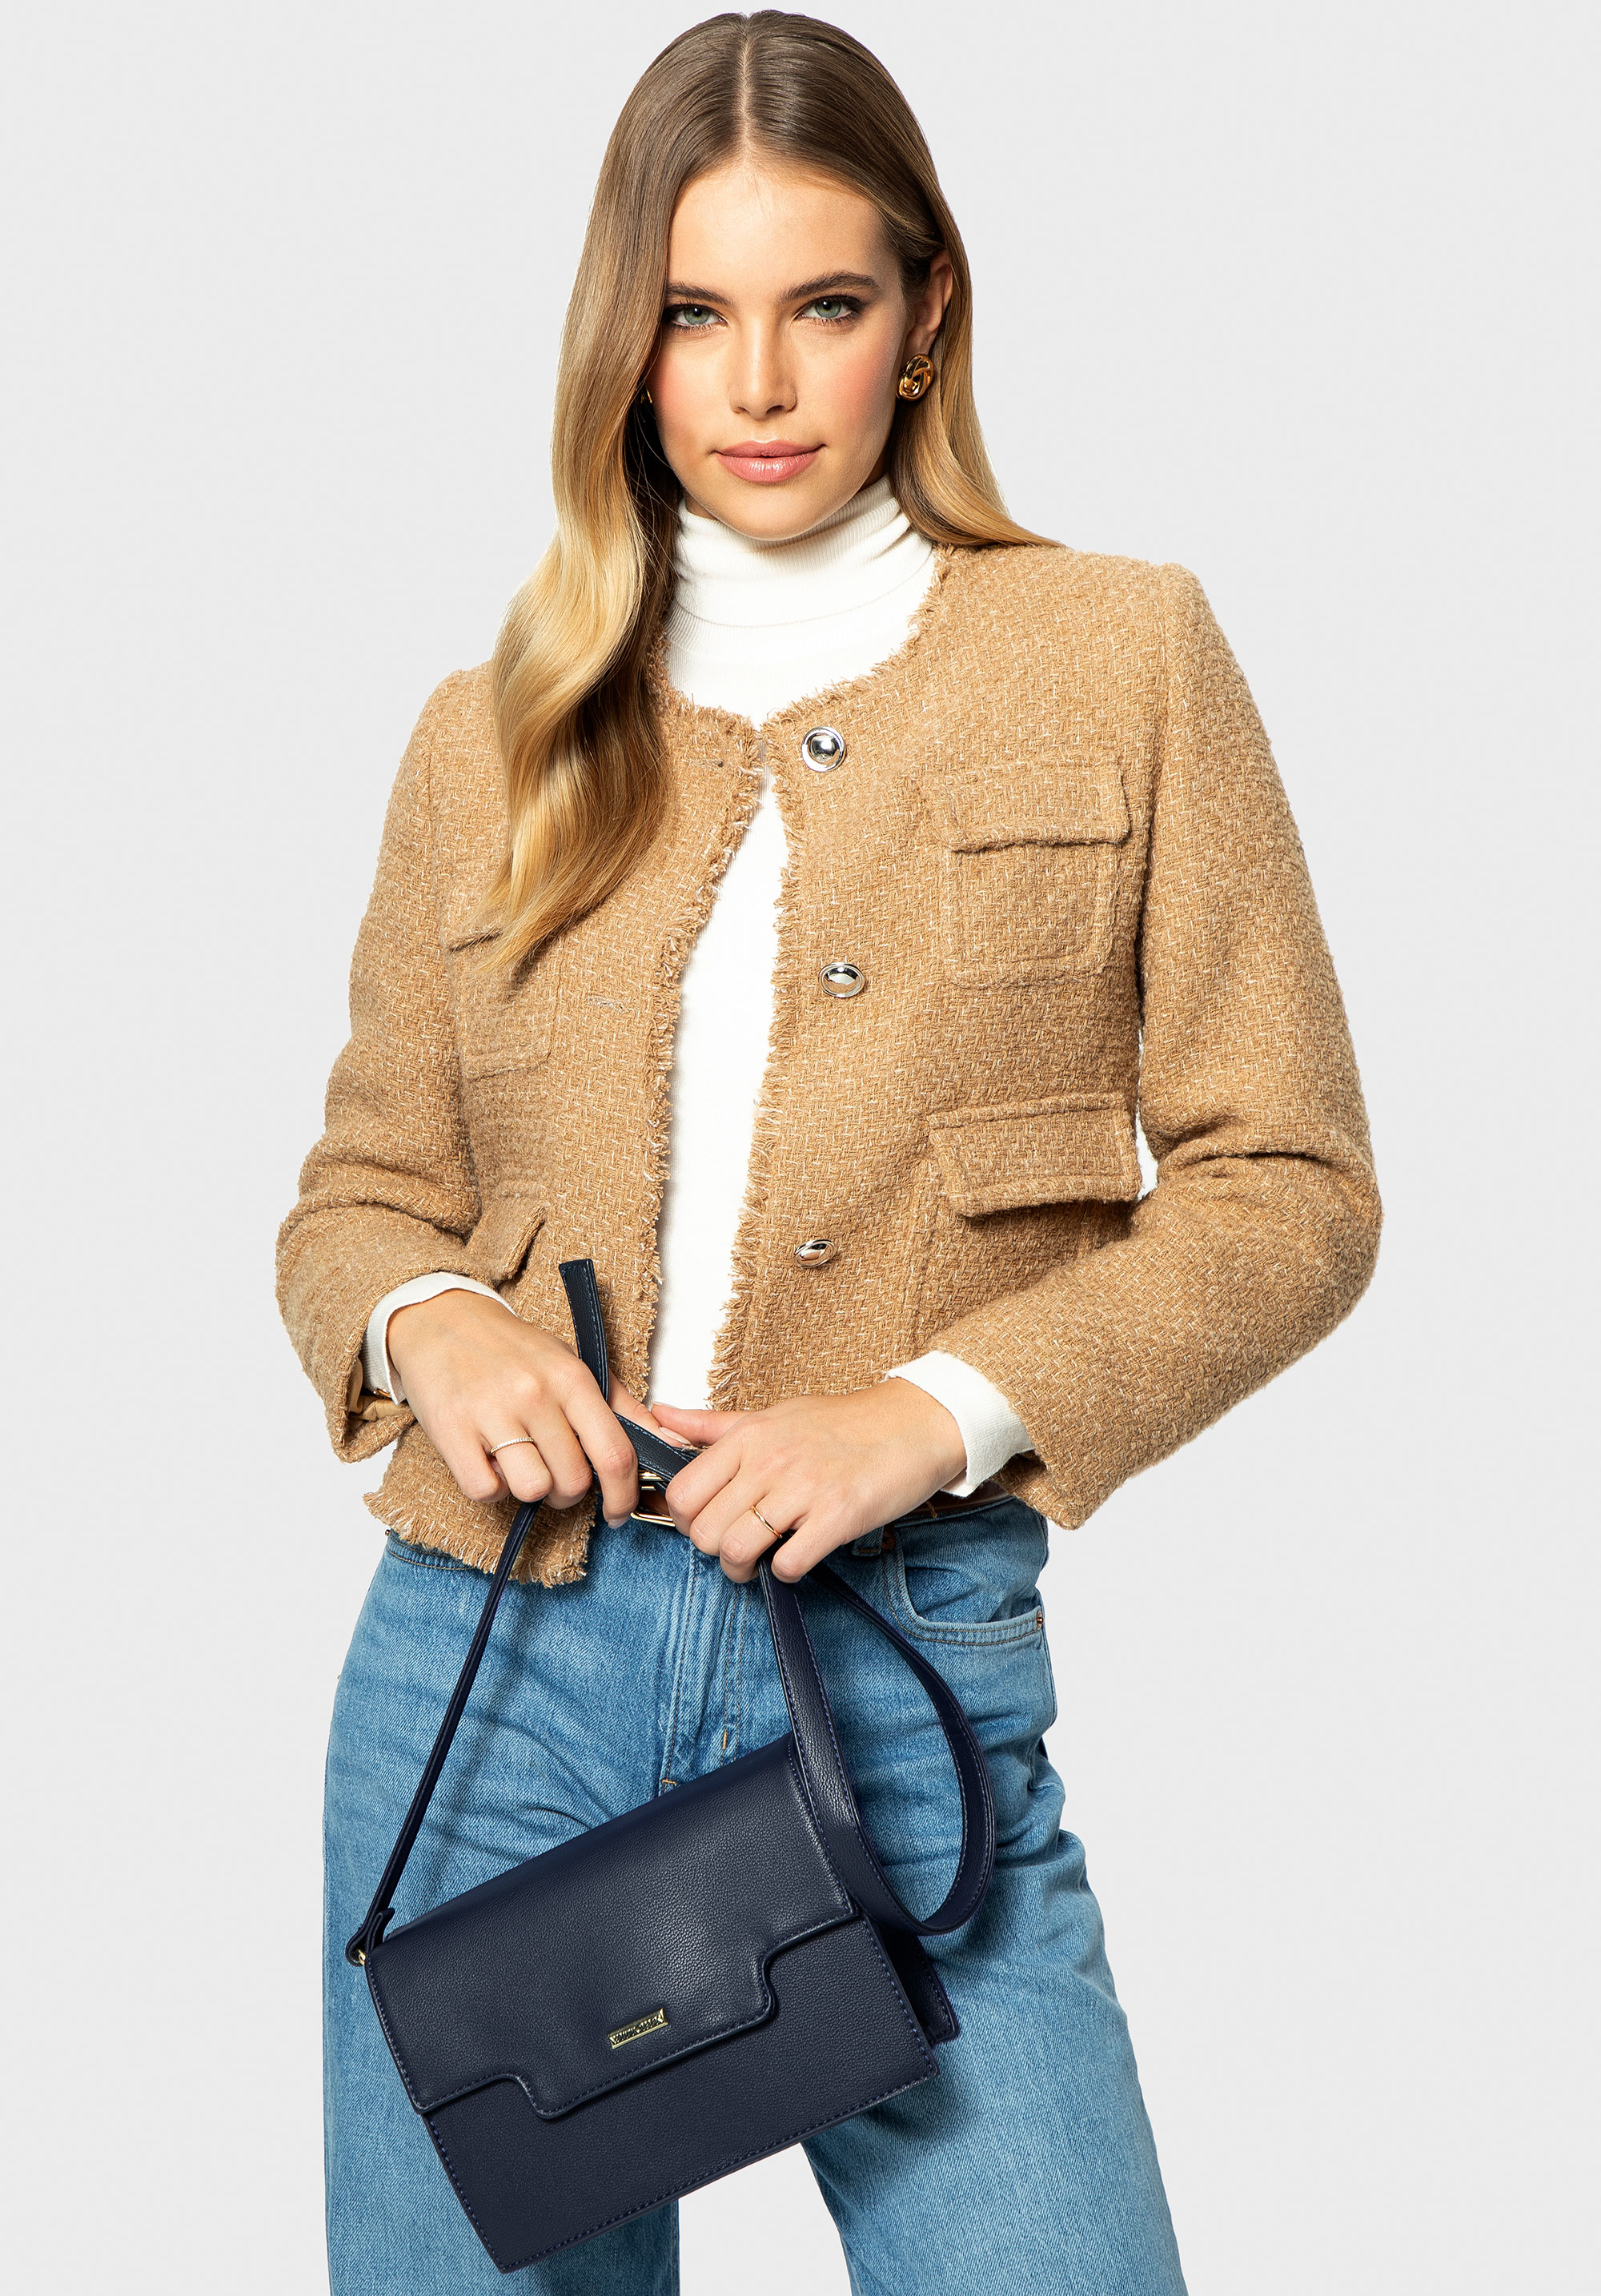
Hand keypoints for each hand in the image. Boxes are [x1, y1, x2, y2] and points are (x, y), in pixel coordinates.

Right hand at [386, 1290, 665, 1522]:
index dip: (623, 1495)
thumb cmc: (515, 1351)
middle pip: (573, 1481)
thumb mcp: (572, 1364)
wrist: (442, 1321)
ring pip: (533, 1489)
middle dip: (569, 1492)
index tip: (619, 1512)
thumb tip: (668, 1443)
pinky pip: (484, 1490)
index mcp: (572, 1378)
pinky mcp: (450, 1430)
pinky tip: (489, 1462)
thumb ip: (621, 1407)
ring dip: (530, 1490)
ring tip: (520, 1464)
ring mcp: (491, 1412)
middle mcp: (535, 1394)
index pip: (614, 1453)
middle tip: (554, 1472)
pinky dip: (490, 1487)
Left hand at [649, 1379, 966, 1583]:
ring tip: (759, 1561)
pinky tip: (796, 1558)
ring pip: (736, 1551)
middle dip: (712, 1551)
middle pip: (703, 1531)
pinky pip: (788, 1564)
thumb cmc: (842, 1422)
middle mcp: (769, 1461)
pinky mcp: (838, 1516)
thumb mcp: (772, 1414)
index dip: (685, 1520)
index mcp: (748, 1437)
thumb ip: (712, 1425)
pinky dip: (786, 1573)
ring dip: (742, 1569)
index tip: (705, 1523)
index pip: (683, 1492)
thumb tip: (658, 1418)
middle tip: (734, 1546)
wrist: (914, 1423)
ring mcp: (804, 1489)